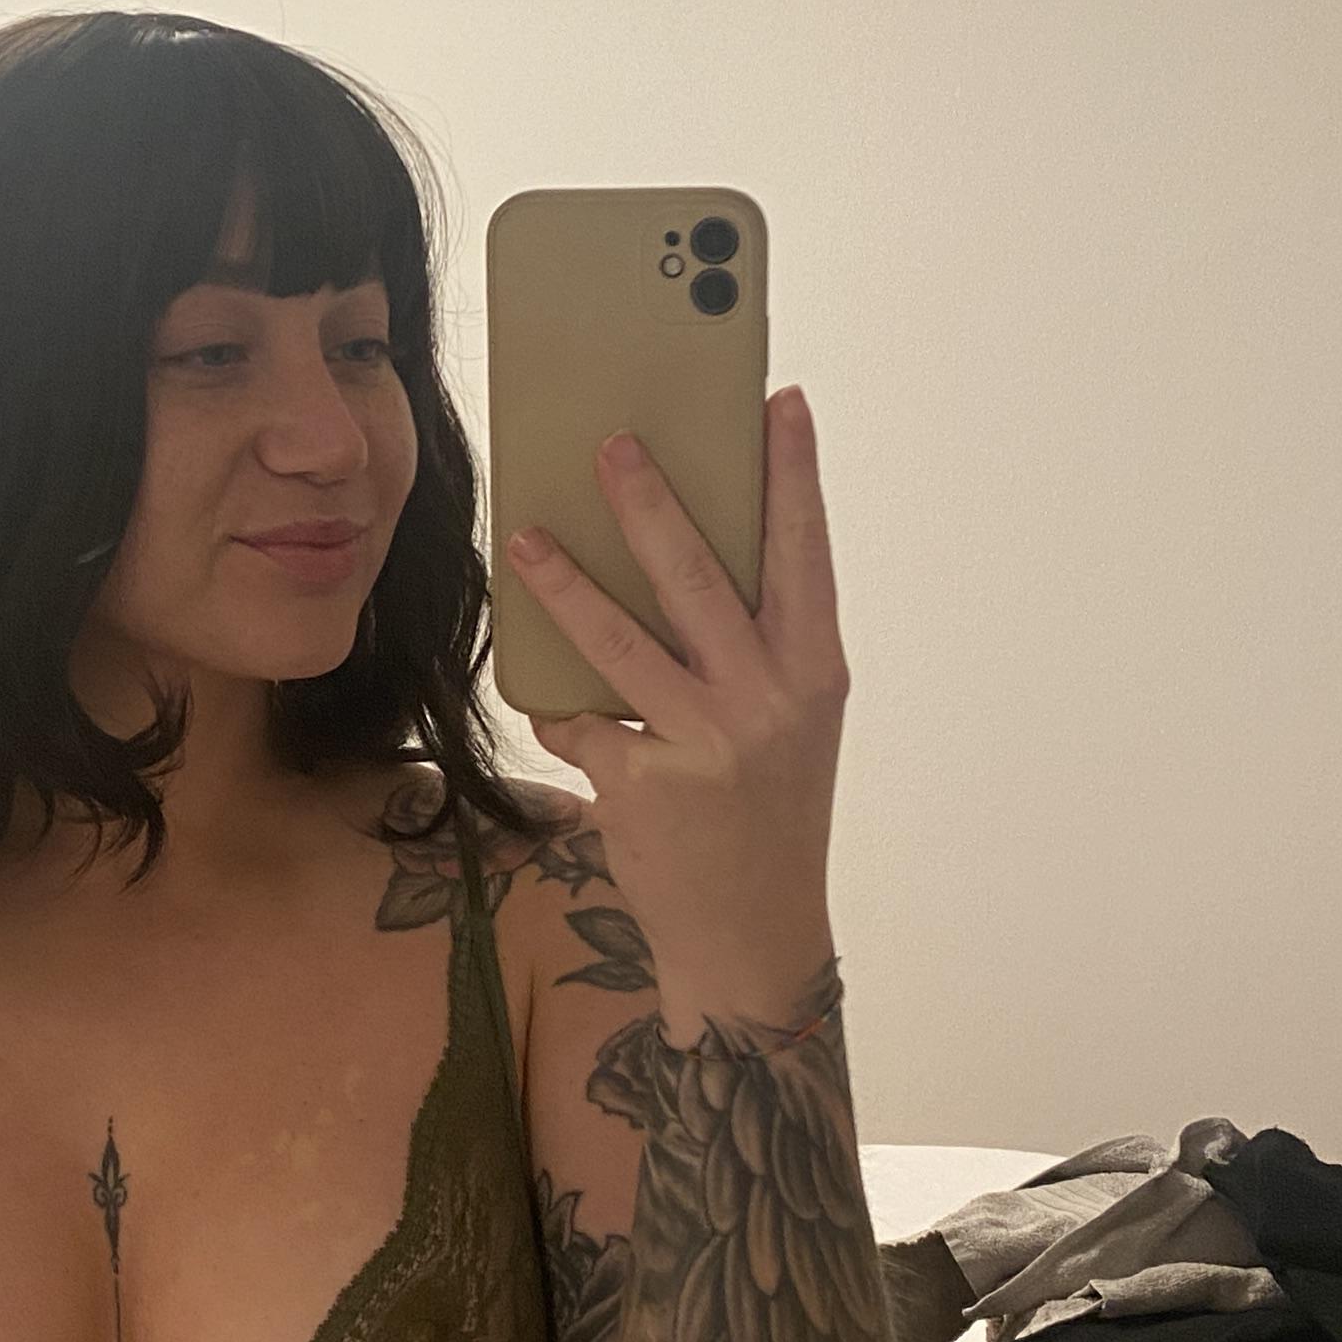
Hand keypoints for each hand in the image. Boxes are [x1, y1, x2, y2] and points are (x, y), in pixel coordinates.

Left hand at [505, 382, 846, 1033]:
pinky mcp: (642, 788)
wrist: (753, 938)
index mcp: (814, 673)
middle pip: (700, 578)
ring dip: (566, 585)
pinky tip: (535, 685)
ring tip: (527, 538)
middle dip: (650, 503)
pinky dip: (551, 702)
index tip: (779, 403)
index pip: (805, 553)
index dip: (792, 475)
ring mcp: (705, 745)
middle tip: (612, 444)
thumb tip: (678, 556)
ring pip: (620, 642)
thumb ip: (755, 649)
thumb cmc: (767, 815)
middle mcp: (768, 701)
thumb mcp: (790, 725)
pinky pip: (579, 720)